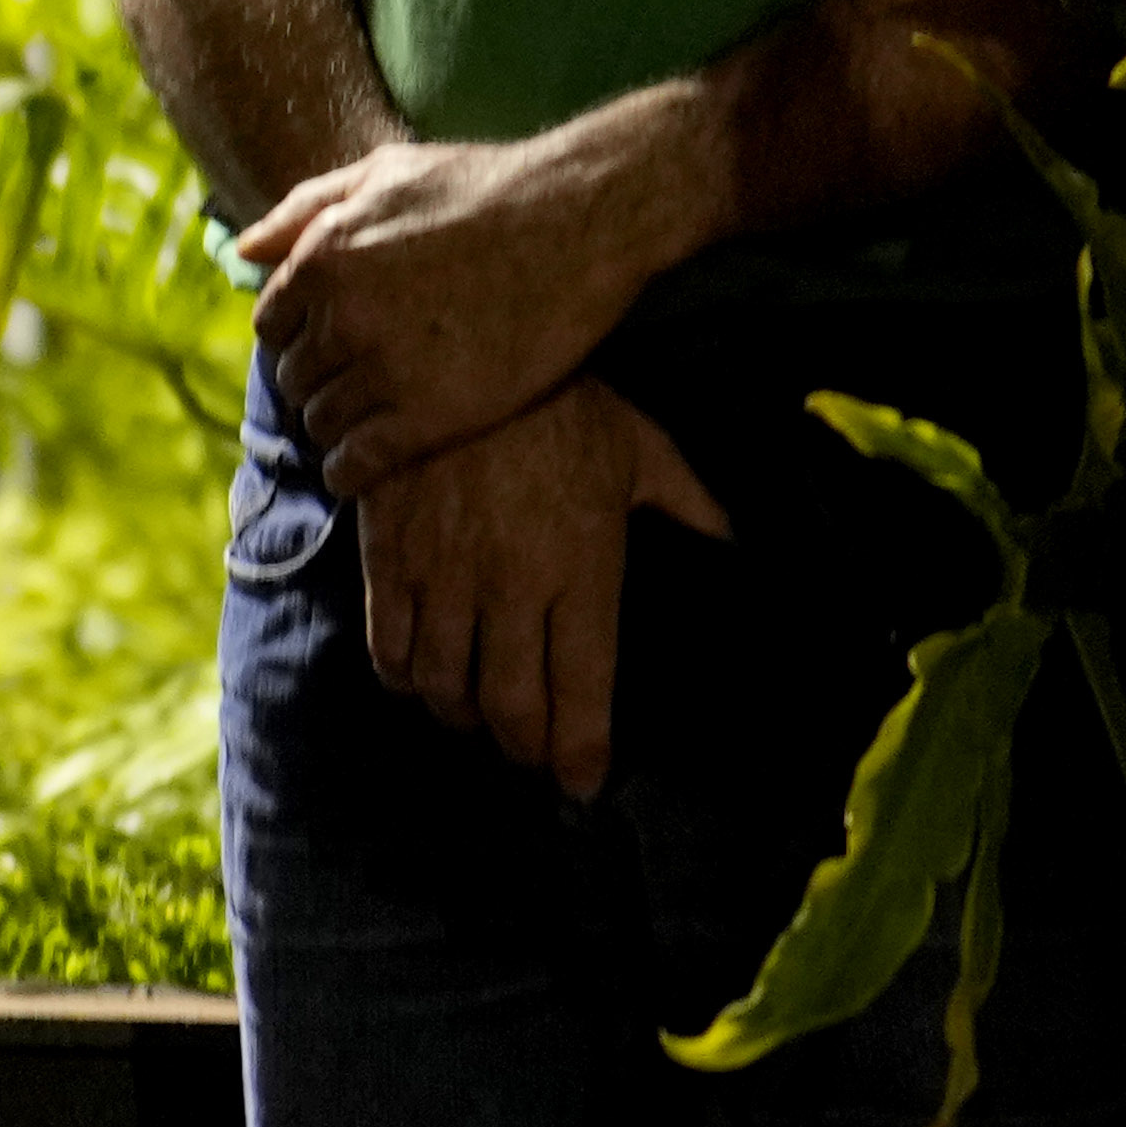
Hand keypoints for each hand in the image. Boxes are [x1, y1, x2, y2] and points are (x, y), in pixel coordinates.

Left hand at [242, 115, 704, 488]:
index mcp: (323, 259)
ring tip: (367, 422)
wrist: (582, 221)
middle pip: (294, 378)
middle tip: (351, 388)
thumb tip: (243, 251)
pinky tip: (365, 467)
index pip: (272, 326)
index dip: (298, 340)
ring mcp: (386, 370)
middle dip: (317, 383)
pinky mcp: (430, 417)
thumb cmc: (485, 188)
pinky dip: (349, 471)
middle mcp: (344, 317)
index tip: (327, 348)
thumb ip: (307, 207)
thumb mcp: (387, 171)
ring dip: (335, 427)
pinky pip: (355, 464)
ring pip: (321, 422)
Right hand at [350, 383, 729, 800]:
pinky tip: (422, 674)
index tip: (582, 785)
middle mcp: (511, 586)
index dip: (579, 760)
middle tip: (531, 755)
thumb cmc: (562, 398)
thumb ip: (689, 503)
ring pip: (444, 691)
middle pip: (508, 712)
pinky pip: (389, 649)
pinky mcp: (388, 555)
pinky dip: (405, 679)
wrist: (454, 341)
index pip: (580, 699)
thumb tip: (737, 543)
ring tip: (476, 714)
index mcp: (582, 570)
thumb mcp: (640, 447)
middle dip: (522, 749)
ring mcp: (443, 574)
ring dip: (462, 717)